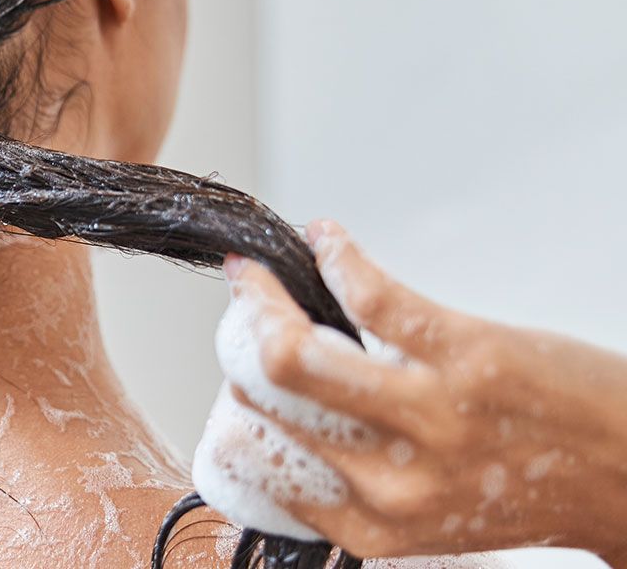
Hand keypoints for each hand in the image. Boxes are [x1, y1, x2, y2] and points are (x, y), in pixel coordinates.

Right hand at [201, 220, 626, 564]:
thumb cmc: (535, 484)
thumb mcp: (432, 514)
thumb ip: (360, 484)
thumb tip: (286, 417)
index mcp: (376, 526)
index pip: (257, 460)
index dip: (231, 407)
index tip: (235, 376)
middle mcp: (393, 480)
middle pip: (267, 396)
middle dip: (241, 341)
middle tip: (250, 312)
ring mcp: (427, 417)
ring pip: (293, 351)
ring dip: (261, 296)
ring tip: (260, 274)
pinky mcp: (463, 356)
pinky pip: (367, 294)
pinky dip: (335, 254)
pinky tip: (328, 240)